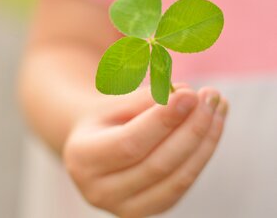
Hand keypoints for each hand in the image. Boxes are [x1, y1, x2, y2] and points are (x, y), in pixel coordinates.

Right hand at [63, 85, 228, 217]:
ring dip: (205, 140)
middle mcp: (99, 190)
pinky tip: (212, 126)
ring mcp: (125, 208)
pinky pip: (183, 184)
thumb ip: (146, 99)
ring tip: (217, 107)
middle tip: (210, 96)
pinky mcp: (149, 210)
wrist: (94, 149)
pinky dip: (202, 154)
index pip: (130, 143)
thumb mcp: (113, 103)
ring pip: (177, 177)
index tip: (190, 94)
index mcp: (83, 158)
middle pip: (158, 164)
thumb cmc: (104, 120)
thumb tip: (186, 95)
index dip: (163, 121)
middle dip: (191, 128)